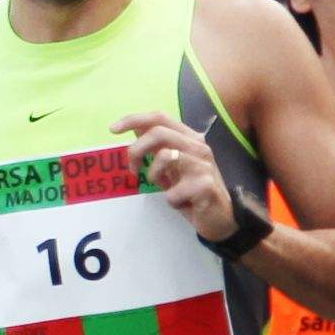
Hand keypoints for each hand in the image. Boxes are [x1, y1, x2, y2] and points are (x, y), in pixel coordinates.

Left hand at [116, 111, 234, 239]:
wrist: (222, 218)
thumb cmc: (192, 191)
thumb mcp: (172, 166)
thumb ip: (158, 147)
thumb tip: (135, 129)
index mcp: (189, 138)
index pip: (160, 117)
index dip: (134, 119)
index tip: (113, 129)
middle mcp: (198, 146)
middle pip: (158, 132)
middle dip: (136, 150)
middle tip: (133, 169)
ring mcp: (203, 164)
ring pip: (164, 156)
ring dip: (155, 175)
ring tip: (164, 187)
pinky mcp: (205, 185)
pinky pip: (172, 191)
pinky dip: (171, 200)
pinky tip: (182, 203)